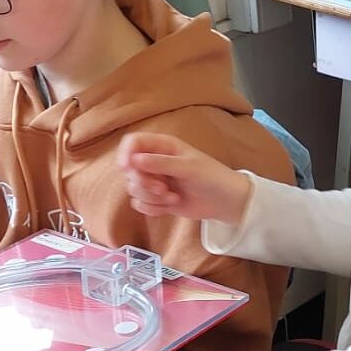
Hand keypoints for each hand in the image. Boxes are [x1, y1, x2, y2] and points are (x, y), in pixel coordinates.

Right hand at [119, 132, 250, 223]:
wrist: (224, 202)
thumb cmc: (211, 177)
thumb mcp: (188, 167)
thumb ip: (162, 163)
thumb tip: (134, 160)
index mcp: (163, 146)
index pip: (133, 142)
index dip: (126, 153)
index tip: (128, 168)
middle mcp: (155, 162)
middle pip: (130, 169)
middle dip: (143, 182)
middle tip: (162, 188)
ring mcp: (154, 181)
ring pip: (133, 188)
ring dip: (150, 197)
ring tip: (172, 197)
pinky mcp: (155, 199)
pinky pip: (140, 204)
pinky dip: (154, 208)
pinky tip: (171, 205)